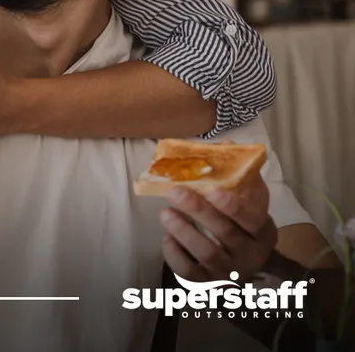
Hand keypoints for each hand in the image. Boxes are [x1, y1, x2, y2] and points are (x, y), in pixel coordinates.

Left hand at [159, 175, 277, 283]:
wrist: (239, 270)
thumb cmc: (240, 228)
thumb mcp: (248, 204)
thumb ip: (238, 176)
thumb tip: (226, 142)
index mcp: (262, 232)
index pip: (253, 220)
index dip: (234, 207)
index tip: (214, 191)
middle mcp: (250, 255)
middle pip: (226, 234)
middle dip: (199, 211)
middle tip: (174, 192)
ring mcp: (229, 273)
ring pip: (207, 254)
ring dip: (184, 231)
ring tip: (165, 213)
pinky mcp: (207, 285)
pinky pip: (190, 272)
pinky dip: (175, 255)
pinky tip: (166, 238)